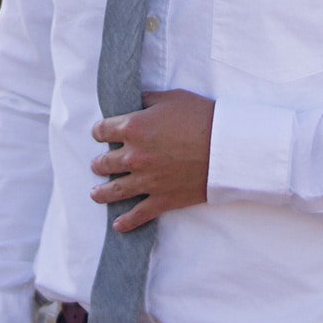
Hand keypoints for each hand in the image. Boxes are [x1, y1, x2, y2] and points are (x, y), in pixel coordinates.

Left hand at [90, 88, 214, 231]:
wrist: (226, 147)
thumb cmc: (202, 117)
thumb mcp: (173, 98)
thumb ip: (148, 100)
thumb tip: (134, 102)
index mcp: (134, 127)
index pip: (103, 131)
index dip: (100, 131)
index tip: (101, 134)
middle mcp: (135, 155)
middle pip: (104, 162)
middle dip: (99, 163)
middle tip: (98, 164)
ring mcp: (147, 180)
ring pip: (114, 190)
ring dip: (102, 192)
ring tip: (95, 194)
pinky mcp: (162, 199)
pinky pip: (138, 214)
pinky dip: (126, 221)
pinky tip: (118, 224)